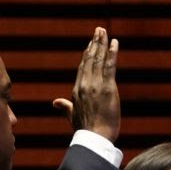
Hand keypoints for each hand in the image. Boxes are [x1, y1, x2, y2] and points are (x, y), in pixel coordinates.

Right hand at [52, 27, 119, 141]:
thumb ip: (65, 107)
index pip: (83, 68)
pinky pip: (110, 66)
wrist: (94, 139)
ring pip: (99, 59)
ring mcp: (96, 85)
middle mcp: (85, 85)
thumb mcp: (72, 117)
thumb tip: (55, 102)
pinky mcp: (108, 88)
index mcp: (77, 91)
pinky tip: (115, 43)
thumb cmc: (85, 131)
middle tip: (99, 30)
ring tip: (104, 32)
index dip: (87, 55)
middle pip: (90, 59)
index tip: (90, 44)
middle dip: (94, 43)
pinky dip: (112, 53)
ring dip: (102, 43)